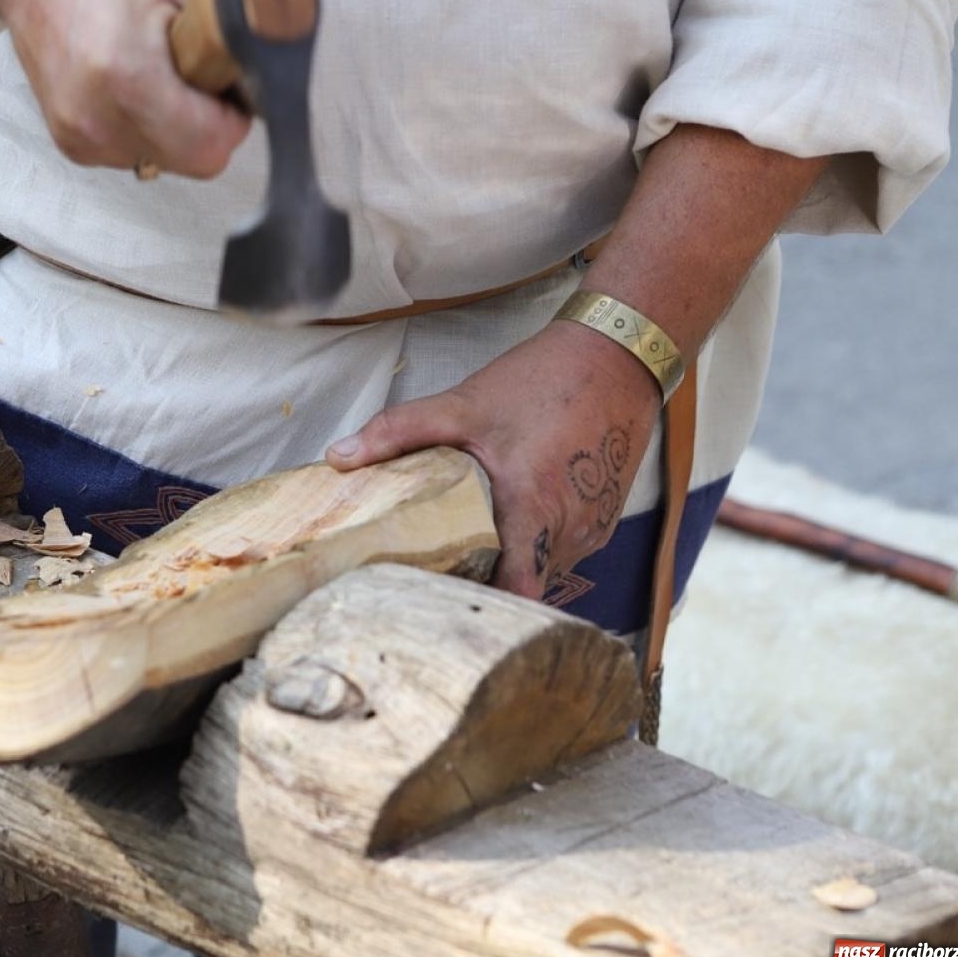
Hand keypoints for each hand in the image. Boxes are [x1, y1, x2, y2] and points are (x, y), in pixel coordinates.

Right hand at [0, 0, 249, 176]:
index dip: (233, 115)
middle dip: (210, 124)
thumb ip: (238, 25)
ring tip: (158, 74)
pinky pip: (139, 155)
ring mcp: (80, 138)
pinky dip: (150, 128)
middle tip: (196, 74)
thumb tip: (277, 64)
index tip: (227, 83)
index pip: (213, 144)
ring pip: (168, 162)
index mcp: (126, 77)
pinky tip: (133, 85)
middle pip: (195, 162)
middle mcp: (96, 120)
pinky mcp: (72, 145)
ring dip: (179, 129)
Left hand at [325, 321, 661, 598]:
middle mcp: (571, 531)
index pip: (513, 590)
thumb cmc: (544, 380)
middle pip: (525, 587)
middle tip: (439, 580)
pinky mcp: (604, 518)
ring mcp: (594, 528)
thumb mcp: (464, 404)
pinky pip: (564, 550)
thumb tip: (338, 457)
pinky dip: (536, 547)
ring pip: (546, 571)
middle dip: (486, 587)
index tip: (439, 600)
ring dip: (513, 566)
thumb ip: (399, 432)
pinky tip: (509, 529)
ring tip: (468, 557)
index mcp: (535, 509)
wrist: (619, 355)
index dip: (477, 601)